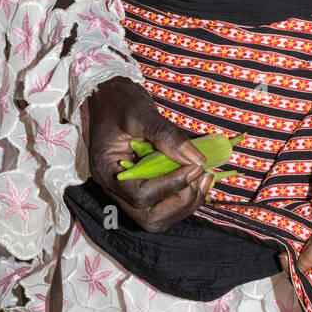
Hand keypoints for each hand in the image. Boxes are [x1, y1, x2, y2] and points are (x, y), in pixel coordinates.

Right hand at [84, 76, 213, 233]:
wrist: (109, 95)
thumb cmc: (119, 102)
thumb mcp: (140, 113)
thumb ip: (166, 135)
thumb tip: (196, 159)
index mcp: (107, 171)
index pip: (139, 195)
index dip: (171, 185)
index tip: (195, 167)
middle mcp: (116, 188)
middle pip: (150, 217)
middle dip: (180, 202)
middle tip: (199, 175)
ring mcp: (129, 190)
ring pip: (159, 216)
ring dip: (186, 203)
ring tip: (204, 176)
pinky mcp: (143, 185)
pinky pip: (164, 203)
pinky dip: (185, 195)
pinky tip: (199, 174)